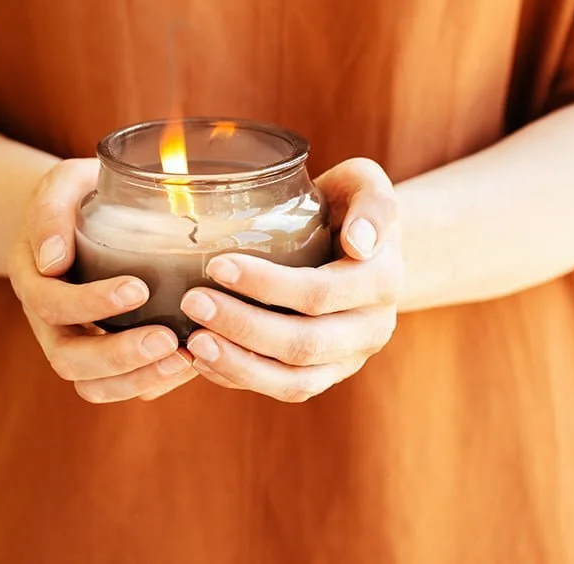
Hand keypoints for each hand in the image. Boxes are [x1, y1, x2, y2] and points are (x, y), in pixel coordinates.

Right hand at [8, 159, 196, 402]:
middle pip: (68, 358)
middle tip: (168, 340)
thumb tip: (52, 260)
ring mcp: (74, 338)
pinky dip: (150, 382)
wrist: (84, 210)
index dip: (91, 304)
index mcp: (32, 276)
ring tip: (183, 359)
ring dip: (136, 379)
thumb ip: (52, 208)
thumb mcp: (63, 182)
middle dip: (118, 355)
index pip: (50, 304)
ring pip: (91, 383)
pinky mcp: (102, 350)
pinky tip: (189, 362)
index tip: (139, 289)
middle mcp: (48, 318)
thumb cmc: (79, 192)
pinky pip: (119, 384)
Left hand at [180, 158, 402, 401]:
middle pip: (303, 344)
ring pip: (295, 382)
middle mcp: (371, 329)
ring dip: (239, 365)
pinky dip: (241, 378)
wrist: (364, 243)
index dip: (266, 285)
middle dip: (242, 327)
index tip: (216, 265)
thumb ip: (374, 203)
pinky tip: (202, 358)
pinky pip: (285, 389)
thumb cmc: (350, 203)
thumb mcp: (366, 184)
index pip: (318, 293)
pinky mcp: (326, 374)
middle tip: (192, 302)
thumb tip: (359, 243)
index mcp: (381, 281)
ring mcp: (349, 358)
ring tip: (193, 343)